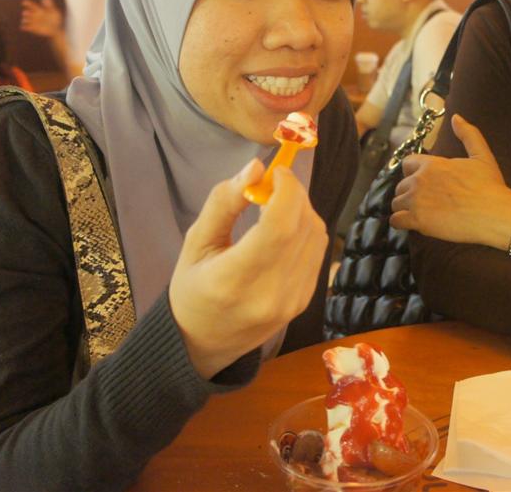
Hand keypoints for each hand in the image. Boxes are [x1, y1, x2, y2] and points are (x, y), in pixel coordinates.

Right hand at [20, 0, 63, 38]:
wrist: (56, 29)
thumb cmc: (56, 19)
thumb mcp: (54, 12)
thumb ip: (50, 6)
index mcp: (39, 10)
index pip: (32, 5)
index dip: (28, 3)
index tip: (24, 2)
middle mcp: (35, 16)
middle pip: (28, 13)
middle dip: (26, 13)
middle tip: (25, 13)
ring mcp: (34, 22)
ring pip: (26, 20)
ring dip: (25, 20)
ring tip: (25, 20)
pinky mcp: (33, 29)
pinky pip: (27, 27)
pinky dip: (25, 27)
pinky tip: (23, 27)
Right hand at [169, 159, 328, 378]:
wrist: (204, 344)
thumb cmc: (192, 290)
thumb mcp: (195, 243)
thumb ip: (223, 203)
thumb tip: (255, 167)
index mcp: (236, 280)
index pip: (279, 226)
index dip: (286, 190)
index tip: (275, 172)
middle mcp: (271, 293)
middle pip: (302, 226)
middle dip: (293, 194)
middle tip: (272, 185)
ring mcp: (293, 300)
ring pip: (316, 236)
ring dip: (302, 210)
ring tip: (274, 207)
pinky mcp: (305, 301)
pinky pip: (317, 252)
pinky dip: (306, 230)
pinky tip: (284, 229)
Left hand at [390, 114, 510, 248]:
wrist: (494, 214)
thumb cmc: (490, 186)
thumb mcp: (482, 155)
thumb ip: (468, 134)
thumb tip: (456, 117)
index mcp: (432, 165)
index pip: (407, 163)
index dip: (413, 172)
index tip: (422, 181)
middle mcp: (419, 180)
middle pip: (401, 185)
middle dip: (409, 192)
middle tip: (424, 201)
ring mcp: (416, 201)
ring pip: (396, 203)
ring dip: (404, 208)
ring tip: (419, 213)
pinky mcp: (417, 221)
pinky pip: (396, 220)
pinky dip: (401, 222)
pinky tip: (412, 223)